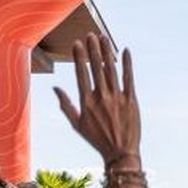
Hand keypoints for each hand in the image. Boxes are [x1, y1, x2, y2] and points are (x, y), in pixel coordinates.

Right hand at [54, 33, 140, 169]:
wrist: (121, 153)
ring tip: (103, 38)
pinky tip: (125, 51)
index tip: (77, 43)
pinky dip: (127, 64)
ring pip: (111, 70)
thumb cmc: (97, 139)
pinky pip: (128, 78)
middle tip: (91, 35)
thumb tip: (55, 87)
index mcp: (86, 103)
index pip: (82, 74)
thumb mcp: (77, 124)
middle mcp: (101, 98)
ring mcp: (117, 98)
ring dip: (107, 52)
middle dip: (93, 50)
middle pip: (96, 68)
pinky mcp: (131, 100)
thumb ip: (65, 105)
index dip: (80, 58)